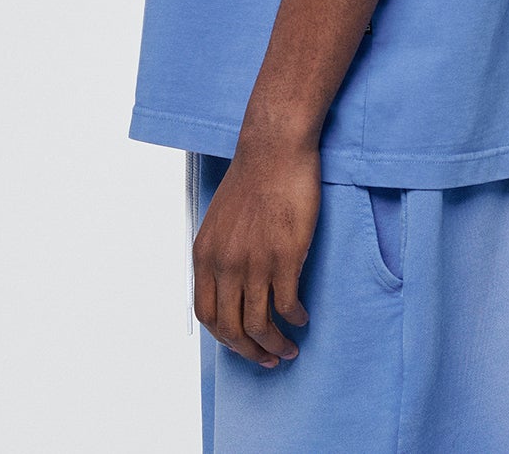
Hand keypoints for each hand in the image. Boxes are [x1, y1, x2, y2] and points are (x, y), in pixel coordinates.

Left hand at [192, 139, 318, 366]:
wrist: (274, 149)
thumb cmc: (252, 179)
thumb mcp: (219, 220)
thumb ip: (219, 255)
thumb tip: (228, 288)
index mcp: (205, 254)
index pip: (206, 315)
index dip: (224, 337)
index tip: (241, 344)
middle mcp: (225, 263)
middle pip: (232, 329)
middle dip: (250, 351)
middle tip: (267, 358)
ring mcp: (254, 261)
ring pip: (260, 325)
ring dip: (275, 345)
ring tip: (288, 349)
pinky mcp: (284, 256)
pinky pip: (287, 306)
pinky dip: (295, 319)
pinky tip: (302, 318)